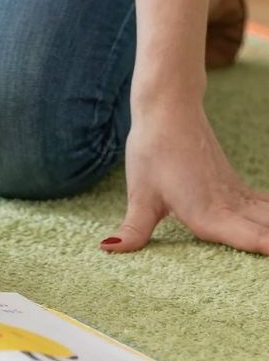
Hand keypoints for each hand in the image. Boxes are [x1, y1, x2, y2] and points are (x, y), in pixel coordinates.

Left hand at [102, 98, 268, 255]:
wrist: (169, 110)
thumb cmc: (152, 151)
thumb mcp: (140, 194)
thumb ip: (134, 229)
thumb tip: (108, 250)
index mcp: (205, 213)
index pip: (244, 237)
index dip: (266, 247)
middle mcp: (228, 206)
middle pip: (266, 231)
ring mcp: (236, 196)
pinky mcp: (236, 188)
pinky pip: (266, 207)